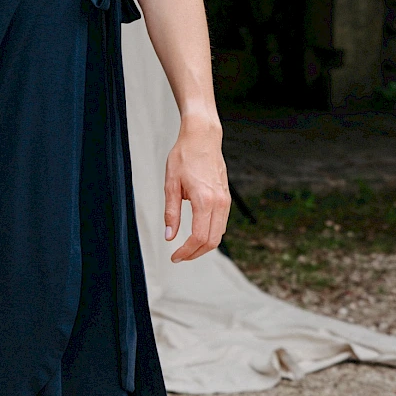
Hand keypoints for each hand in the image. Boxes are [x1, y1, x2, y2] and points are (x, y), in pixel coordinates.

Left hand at [163, 121, 229, 262]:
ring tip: (186, 248)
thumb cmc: (184, 156)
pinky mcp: (226, 198)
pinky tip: (196, 233)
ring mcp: (225, 201)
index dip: (186, 252)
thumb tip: (169, 236)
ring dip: (203, 245)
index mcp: (204, 200)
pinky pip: (221, 223)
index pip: (199, 237)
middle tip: (179, 256)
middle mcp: (219, 203)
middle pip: (212, 241)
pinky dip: (210, 234)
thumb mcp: (171, 185)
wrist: (203, 138)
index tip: (175, 256)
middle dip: (195, 253)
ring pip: (219, 234)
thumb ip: (171, 213)